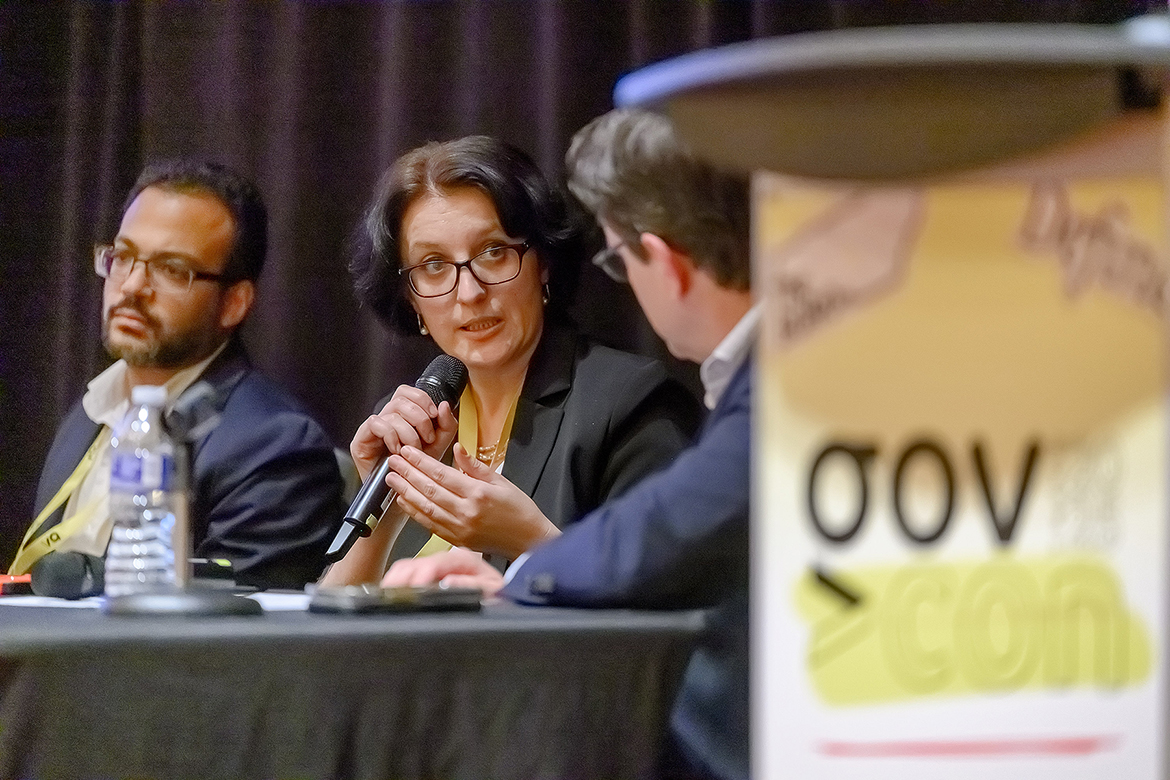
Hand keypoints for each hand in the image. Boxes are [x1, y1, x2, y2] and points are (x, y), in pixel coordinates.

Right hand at [350, 385, 457, 479]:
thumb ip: (445, 424)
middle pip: (401, 399)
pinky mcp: (361, 439)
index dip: (423, 399)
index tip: (434, 415)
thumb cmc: (417, 470)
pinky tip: (397, 451)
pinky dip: (392, 436)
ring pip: (392, 412)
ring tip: (413, 450)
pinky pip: (376, 424)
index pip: (409, 392)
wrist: (403, 494)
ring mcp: (373, 428)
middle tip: (427, 438)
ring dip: (409, 432)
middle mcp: (387, 418)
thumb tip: (444, 405)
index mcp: (403, 415)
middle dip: (420, 418)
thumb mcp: (438, 445)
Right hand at [381, 547, 504, 593]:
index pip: (435, 563)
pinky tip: (391, 594)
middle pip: (415, 563)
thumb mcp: (495, 592)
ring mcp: (437, 568)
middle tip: (390, 596)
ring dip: (395, 581)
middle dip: (400, 579)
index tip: (411, 589)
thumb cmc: (500, 596)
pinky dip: (396, 584)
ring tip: (387, 597)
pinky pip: (406, 575)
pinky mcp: (429, 576)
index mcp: (464, 560)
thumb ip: (474, 586)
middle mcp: (448, 560)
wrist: (506, 598)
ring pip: (406, 568)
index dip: (420, 576)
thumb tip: (450, 582)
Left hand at [385, 443, 561, 558]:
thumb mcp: (502, 481)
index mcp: (479, 494)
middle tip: (392, 462)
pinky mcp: (456, 541)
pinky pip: (430, 524)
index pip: (442, 474)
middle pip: (429, 490)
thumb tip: (456, 449)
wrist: (529, 541)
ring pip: (425, 508)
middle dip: (408, 473)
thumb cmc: (520, 511)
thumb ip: (476, 466)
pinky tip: (404, 501)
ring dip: (405, 492)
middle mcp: (467, 512)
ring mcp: (460, 529)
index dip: (422, 461)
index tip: (407, 452)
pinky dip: (414, 512)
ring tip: (392, 479)